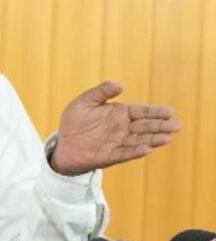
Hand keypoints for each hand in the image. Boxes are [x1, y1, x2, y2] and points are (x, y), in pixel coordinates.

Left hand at [50, 81, 180, 175]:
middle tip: (177, 126)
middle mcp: (121, 128)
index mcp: (118, 113)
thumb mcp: (85, 101)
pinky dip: (135, 151)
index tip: (170, 111)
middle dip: (160, 126)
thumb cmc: (74, 121)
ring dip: (153, 139)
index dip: (155, 112)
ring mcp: (117, 142)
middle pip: (145, 126)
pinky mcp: (109, 156)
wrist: (63, 144)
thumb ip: (101, 92)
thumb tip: (120, 84)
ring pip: (139, 140)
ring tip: (167, 138)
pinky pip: (124, 153)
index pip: (141, 111)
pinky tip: (147, 148)